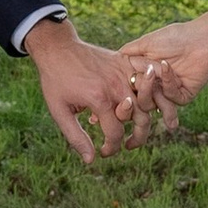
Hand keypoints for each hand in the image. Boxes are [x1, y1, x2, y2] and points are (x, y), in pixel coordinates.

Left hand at [25, 16, 159, 161]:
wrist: (57, 48)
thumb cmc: (55, 80)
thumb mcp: (59, 111)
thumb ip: (76, 137)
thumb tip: (91, 160)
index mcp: (99, 100)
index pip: (116, 134)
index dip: (112, 148)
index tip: (104, 152)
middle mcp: (116, 86)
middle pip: (141, 120)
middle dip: (137, 138)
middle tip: (128, 146)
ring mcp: (123, 72)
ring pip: (148, 101)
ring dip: (146, 118)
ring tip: (137, 130)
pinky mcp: (124, 62)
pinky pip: (146, 78)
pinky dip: (151, 91)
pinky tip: (145, 104)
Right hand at [120, 23, 207, 121]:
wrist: (200, 38)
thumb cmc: (173, 37)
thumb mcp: (144, 43)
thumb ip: (126, 54)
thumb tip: (108, 62)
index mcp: (144, 76)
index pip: (127, 91)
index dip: (120, 92)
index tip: (112, 89)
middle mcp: (154, 87)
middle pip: (137, 101)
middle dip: (138, 89)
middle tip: (142, 73)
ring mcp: (168, 93)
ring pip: (152, 104)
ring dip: (151, 89)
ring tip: (153, 72)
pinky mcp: (183, 97)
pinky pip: (170, 99)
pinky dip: (167, 83)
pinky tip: (168, 67)